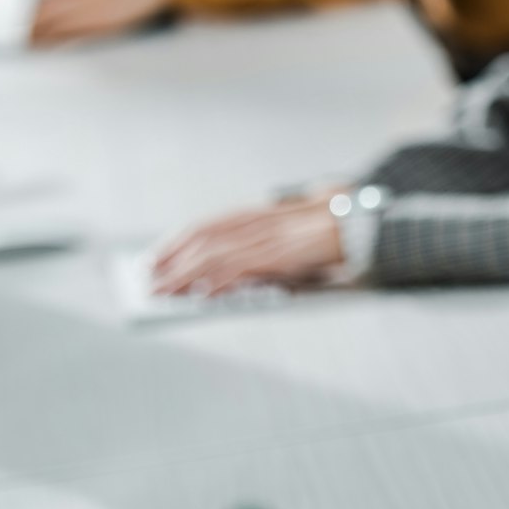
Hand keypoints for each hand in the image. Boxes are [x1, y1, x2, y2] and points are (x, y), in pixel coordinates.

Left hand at [151, 193, 344, 296]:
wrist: (359, 223)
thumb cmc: (326, 232)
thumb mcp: (286, 232)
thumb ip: (260, 242)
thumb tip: (226, 272)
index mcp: (257, 214)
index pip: (206, 225)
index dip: (176, 241)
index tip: (155, 257)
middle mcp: (256, 223)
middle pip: (202, 239)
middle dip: (171, 261)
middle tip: (149, 281)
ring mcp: (267, 238)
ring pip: (213, 255)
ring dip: (184, 276)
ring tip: (164, 293)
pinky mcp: (279, 254)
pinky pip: (240, 268)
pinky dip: (217, 281)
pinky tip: (203, 294)